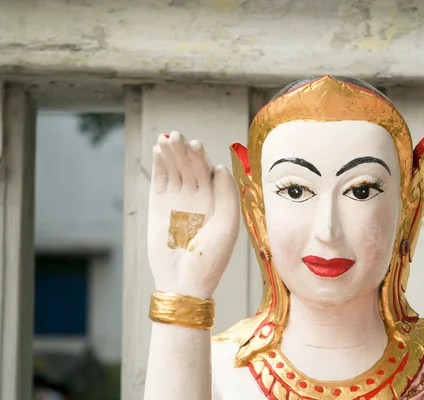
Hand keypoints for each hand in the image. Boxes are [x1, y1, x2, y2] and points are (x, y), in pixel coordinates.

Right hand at [147, 131, 239, 297]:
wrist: (184, 280)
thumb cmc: (211, 257)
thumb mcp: (228, 225)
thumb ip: (227, 195)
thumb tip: (220, 168)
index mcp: (217, 199)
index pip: (209, 170)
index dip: (203, 157)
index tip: (196, 147)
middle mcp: (198, 196)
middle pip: (192, 165)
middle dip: (185, 150)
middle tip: (179, 136)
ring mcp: (178, 199)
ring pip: (176, 168)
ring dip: (172, 152)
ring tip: (168, 138)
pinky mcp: (159, 204)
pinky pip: (161, 179)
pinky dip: (160, 164)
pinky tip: (159, 149)